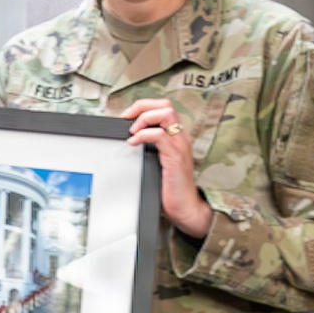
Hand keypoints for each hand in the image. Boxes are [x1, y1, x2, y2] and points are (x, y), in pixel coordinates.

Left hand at [122, 98, 212, 239]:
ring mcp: (179, 146)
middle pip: (166, 105)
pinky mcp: (175, 157)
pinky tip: (133, 143)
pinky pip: (159, 136)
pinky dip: (143, 135)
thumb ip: (151, 148)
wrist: (186, 207)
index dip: (145, 106)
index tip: (128, 116)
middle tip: (128, 118)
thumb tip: (130, 139)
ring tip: (133, 132)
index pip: (164, 107)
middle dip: (143, 106)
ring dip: (144, 119)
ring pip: (165, 114)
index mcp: (177, 136)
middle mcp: (181, 137)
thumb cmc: (172, 188)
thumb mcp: (159, 163)